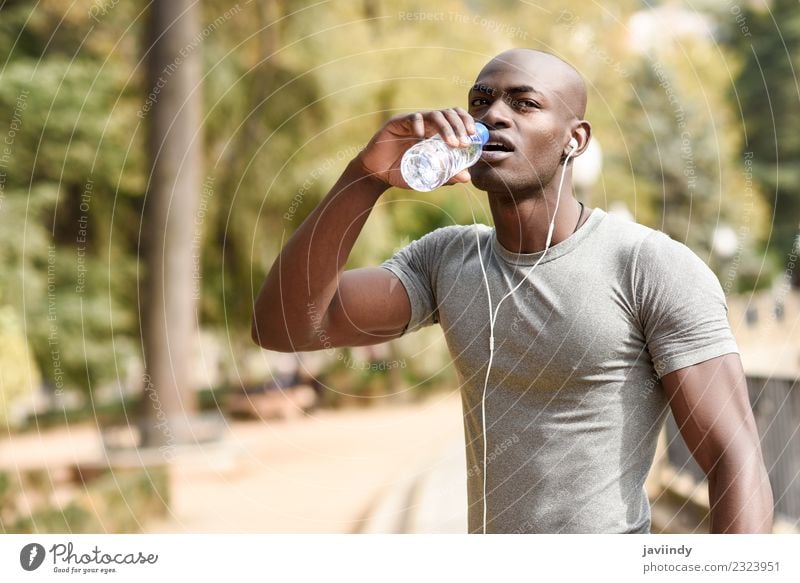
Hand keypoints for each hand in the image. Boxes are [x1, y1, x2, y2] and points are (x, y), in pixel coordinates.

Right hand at [355, 108, 477, 188]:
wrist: (377, 174)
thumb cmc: (403, 172)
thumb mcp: (427, 176)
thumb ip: (446, 175)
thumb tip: (467, 178)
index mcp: (435, 131)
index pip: (455, 117)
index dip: (466, 122)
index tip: (474, 136)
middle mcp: (426, 123)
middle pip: (448, 113)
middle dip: (459, 126)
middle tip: (463, 144)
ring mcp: (412, 121)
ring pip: (434, 114)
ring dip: (446, 128)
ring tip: (452, 144)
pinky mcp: (397, 122)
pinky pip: (413, 118)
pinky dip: (420, 125)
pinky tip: (422, 137)